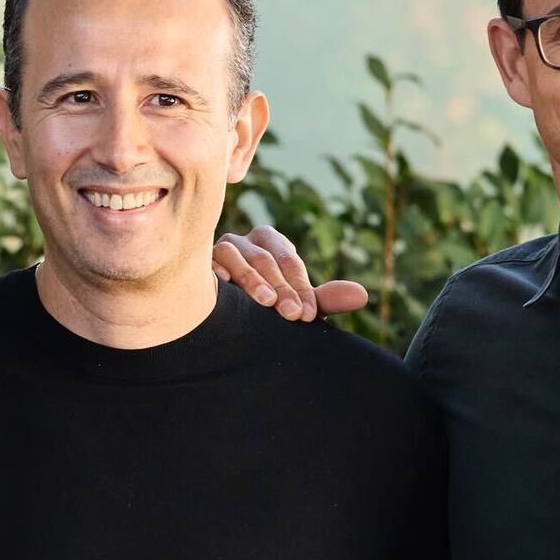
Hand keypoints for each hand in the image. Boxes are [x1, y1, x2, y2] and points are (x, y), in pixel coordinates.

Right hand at [213, 222, 367, 322]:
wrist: (220, 318)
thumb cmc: (263, 306)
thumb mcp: (294, 303)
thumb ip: (324, 299)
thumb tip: (363, 296)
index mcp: (270, 243)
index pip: (289, 260)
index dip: (301, 287)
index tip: (308, 314)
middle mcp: (244, 241)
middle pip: (265, 259)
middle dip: (282, 288)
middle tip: (293, 315)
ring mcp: (218, 248)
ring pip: (235, 255)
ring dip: (252, 279)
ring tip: (266, 302)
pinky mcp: (196, 262)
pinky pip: (206, 263)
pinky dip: (216, 273)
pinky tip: (224, 289)